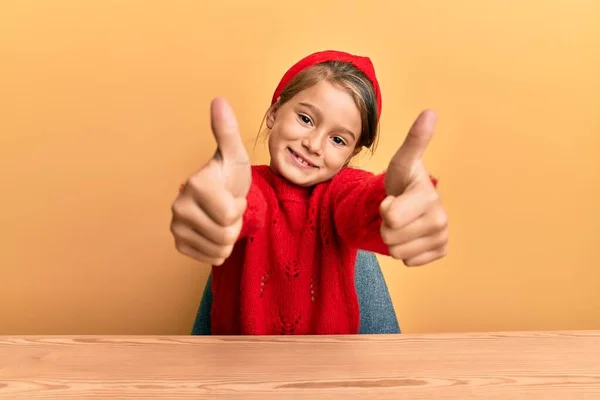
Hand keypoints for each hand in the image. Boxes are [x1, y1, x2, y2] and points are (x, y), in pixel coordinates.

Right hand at [170, 97, 250, 265]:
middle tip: (228, 208)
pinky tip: (214, 231)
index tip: (232, 194)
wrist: (220, 197)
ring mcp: (176, 227)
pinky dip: (219, 249)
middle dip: (235, 224)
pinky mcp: (179, 244)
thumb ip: (227, 131)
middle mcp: (179, 207)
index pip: (230, 215)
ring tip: (222, 219)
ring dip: (229, 237)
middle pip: (225, 234)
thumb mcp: (235, 155)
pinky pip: (210, 258)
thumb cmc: (230, 176)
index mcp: (195, 185)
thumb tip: (219, 100)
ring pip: (219, 248)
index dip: (239, 207)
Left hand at [380, 109, 448, 265]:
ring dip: (394, 239)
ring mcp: (442, 236)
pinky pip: (408, 262)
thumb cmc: (403, 181)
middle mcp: (440, 217)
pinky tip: (411, 235)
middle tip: (396, 212)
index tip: (392, 199)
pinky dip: (405, 252)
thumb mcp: (402, 162)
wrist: (411, 202)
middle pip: (390, 237)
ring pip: (397, 252)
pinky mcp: (441, 251)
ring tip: (403, 223)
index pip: (390, 216)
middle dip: (386, 226)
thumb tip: (430, 112)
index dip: (384, 209)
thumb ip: (414, 140)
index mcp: (427, 196)